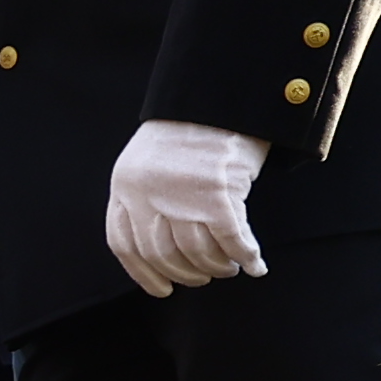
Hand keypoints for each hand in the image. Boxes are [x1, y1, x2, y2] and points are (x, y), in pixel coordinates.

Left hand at [103, 120, 273, 293]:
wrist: (221, 91)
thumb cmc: (191, 127)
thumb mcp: (150, 159)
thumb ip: (146, 197)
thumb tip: (161, 253)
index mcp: (124, 183)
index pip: (124, 244)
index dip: (143, 273)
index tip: (162, 289)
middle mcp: (146, 191)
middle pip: (162, 255)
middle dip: (186, 273)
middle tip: (205, 276)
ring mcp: (181, 193)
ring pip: (197, 253)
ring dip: (217, 267)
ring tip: (228, 267)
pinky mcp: (218, 192)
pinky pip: (232, 241)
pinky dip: (246, 257)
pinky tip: (256, 265)